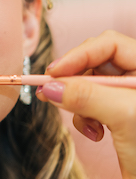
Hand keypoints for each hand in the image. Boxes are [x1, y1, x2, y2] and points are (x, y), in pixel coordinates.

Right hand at [36, 30, 135, 178]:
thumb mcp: (124, 116)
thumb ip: (87, 96)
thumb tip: (50, 87)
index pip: (110, 44)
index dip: (80, 54)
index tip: (53, 72)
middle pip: (96, 62)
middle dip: (75, 80)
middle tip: (52, 92)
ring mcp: (129, 98)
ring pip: (89, 85)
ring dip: (79, 103)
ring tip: (86, 123)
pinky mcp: (120, 117)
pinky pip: (91, 106)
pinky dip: (85, 118)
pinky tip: (94, 134)